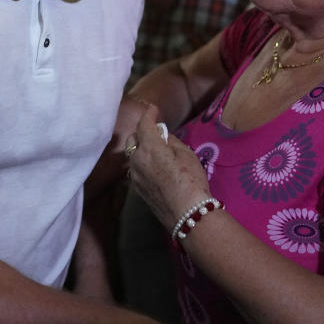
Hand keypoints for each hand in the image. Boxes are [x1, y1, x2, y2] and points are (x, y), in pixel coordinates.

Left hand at [125, 104, 211, 229]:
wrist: (187, 214)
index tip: (153, 109)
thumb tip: (163, 138)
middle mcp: (137, 160)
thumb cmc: (191, 180)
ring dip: (141, 148)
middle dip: (142, 131)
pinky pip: (136, 169)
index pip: (143, 125)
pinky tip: (154, 166)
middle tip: (156, 132)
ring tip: (156, 150)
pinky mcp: (137, 189)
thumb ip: (171, 141)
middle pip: (132, 139)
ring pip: (133, 155)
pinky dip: (142, 162)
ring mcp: (134, 176)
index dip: (148, 114)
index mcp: (149, 148)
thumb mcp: (186, 154)